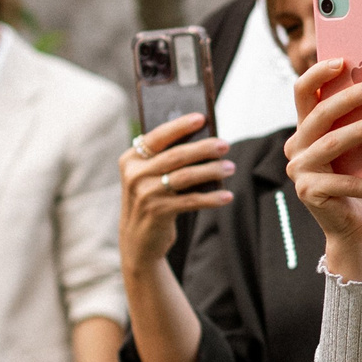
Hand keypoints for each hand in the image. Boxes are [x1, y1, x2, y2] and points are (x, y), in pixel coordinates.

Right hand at [120, 115, 234, 271]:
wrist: (138, 243)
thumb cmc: (152, 200)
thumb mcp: (150, 178)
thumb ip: (167, 159)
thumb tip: (204, 140)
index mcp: (131, 159)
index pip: (157, 137)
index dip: (180, 126)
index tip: (202, 118)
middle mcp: (134, 175)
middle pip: (175, 156)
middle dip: (203, 148)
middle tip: (225, 145)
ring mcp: (144, 195)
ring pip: (185, 176)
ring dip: (211, 170)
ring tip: (230, 167)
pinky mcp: (157, 213)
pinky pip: (190, 200)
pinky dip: (211, 198)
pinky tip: (226, 196)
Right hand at [285, 56, 361, 280]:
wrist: (358, 226)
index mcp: (306, 129)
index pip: (303, 92)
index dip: (318, 73)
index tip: (342, 60)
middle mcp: (296, 147)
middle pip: (319, 114)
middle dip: (348, 97)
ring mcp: (299, 170)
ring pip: (331, 143)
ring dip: (361, 131)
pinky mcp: (308, 192)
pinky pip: (344, 182)